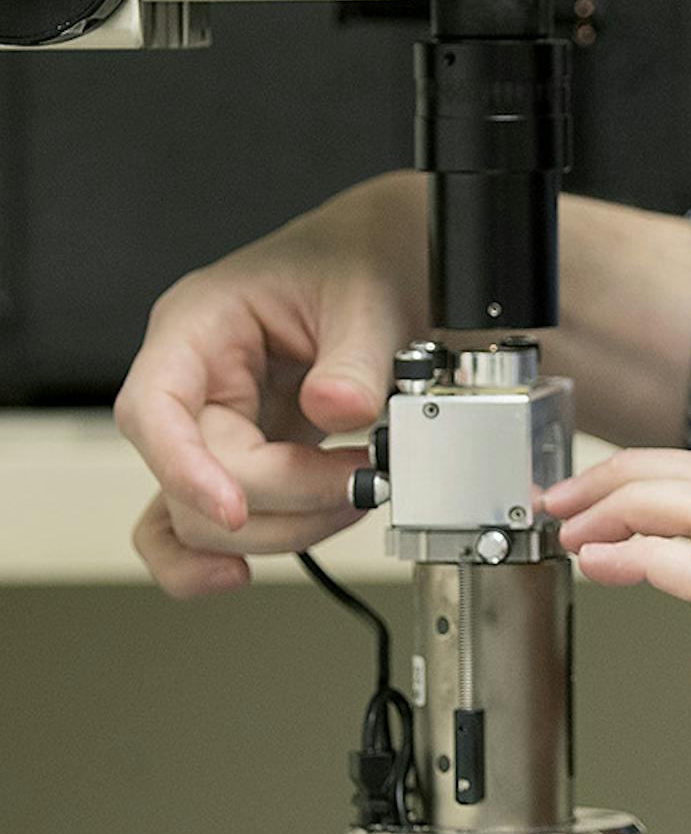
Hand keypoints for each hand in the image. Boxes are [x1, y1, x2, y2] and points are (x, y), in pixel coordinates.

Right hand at [115, 174, 427, 596]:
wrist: (392, 262)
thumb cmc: (363, 259)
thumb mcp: (370, 294)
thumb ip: (356, 356)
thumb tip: (337, 405)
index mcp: (200, 323)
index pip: (153, 408)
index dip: (184, 467)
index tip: (235, 509)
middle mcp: (195, 379)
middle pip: (192, 476)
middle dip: (282, 498)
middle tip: (364, 481)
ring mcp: (217, 423)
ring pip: (199, 515)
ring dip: (280, 528)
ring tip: (356, 495)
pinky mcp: (247, 456)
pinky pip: (205, 522)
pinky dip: (226, 553)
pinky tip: (244, 574)